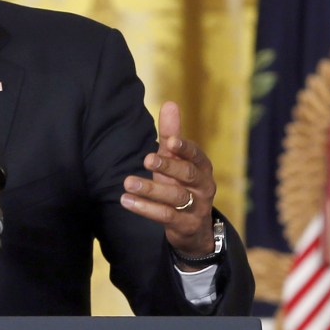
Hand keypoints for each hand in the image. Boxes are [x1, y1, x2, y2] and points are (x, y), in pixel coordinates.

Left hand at [120, 101, 215, 265]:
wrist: (193, 226)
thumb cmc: (181, 183)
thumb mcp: (176, 160)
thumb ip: (171, 134)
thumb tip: (169, 103)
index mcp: (202, 166)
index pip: (196, 155)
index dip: (184, 147)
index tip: (169, 141)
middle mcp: (203, 186)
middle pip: (188, 174)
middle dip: (168, 166)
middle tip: (146, 159)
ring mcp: (196, 207)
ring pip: (176, 196)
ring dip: (150, 189)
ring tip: (127, 182)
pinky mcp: (186, 225)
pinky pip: (166, 216)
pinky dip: (145, 208)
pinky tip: (126, 200)